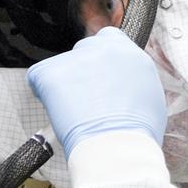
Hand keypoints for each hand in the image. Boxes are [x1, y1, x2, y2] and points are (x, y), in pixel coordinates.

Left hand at [27, 27, 167, 156]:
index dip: (102, 59)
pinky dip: (43, 92)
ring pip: (63, 66)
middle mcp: (103, 49)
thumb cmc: (135, 133)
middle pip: (85, 50)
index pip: (110, 39)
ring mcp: (76, 59)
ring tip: (76, 112)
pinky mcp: (51, 72)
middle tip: (87, 99)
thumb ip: (133, 80)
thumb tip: (124, 83)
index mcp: (129, 53)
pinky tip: (57, 109)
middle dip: (84, 72)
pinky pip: (38, 77)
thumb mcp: (149, 97)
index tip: (99, 74)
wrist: (116, 147)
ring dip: (66, 84)